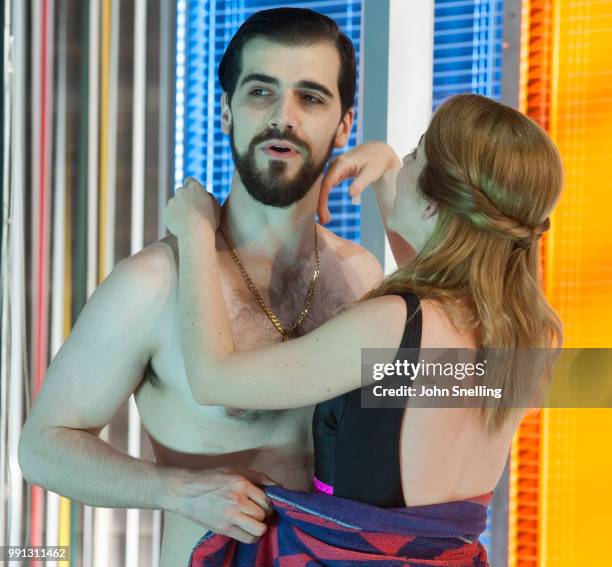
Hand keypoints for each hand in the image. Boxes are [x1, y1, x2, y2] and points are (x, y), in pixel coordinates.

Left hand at [163, 177, 220, 237]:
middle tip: (191, 211)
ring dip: (179, 210)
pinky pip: (169, 214)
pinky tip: (181, 227)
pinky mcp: (165, 212)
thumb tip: (203, 194)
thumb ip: (208, 197)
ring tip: (187, 222)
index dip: (192, 188)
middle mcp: (181, 191)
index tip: (194, 195)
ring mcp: (171, 202)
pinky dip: (173, 219)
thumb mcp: (216, 206)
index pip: (190, 181)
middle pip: (181, 192)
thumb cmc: (209, 221)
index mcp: (194, 187)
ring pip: (174, 204)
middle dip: (184, 199)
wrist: (195, 234)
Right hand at [166, 466, 281, 543]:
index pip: (267, 499)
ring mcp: (230, 517)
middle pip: (264, 514)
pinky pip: (247, 539)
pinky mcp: (223, 529)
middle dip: (265, 513)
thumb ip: (258, 477)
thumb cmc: (211, 478)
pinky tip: (248, 528)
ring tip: (254, 520)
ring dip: (260, 526)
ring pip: (259, 529)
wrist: (185, 492)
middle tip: (259, 511)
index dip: (270, 502)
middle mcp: (237, 501)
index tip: (266, 503)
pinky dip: (251, 536)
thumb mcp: (235, 470)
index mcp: (241, 484)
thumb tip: (278, 486)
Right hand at [318, 142, 400, 224]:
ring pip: (323, 186)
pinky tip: (325, 207)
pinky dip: (325, 197)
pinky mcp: (336, 172)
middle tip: (324, 221)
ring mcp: (334, 167)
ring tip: (324, 218)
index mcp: (340, 163)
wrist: (378, 151)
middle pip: (322, 186)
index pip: (326, 184)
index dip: (322, 200)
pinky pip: (327, 185)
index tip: (323, 214)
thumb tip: (350, 193)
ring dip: (321, 202)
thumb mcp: (370, 172)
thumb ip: (360, 183)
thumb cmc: (376, 161)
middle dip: (320, 204)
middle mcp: (334, 164)